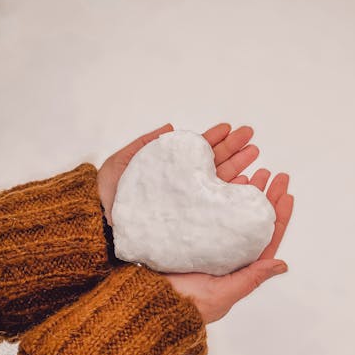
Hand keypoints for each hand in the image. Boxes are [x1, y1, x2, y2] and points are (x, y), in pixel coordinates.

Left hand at [98, 122, 259, 224]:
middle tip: (251, 136)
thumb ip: (145, 145)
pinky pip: (214, 206)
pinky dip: (230, 194)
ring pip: (218, 183)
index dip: (213, 139)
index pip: (196, 152)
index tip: (229, 128)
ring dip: (238, 167)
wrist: (101, 226)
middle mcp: (182, 187)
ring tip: (254, 154)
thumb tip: (170, 127)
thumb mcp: (123, 162)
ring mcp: (188, 204)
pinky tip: (244, 184)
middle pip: (213, 164)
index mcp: (169, 171)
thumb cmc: (108, 197)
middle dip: (234, 149)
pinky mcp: (190, 222)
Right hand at [166, 171, 293, 323]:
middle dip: (267, 196)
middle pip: (254, 219)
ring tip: (257, 172)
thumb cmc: (190, 304)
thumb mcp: (225, 293)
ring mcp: (211, 240)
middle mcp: (228, 250)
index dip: (279, 215)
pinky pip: (212, 207)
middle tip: (276, 176)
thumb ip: (252, 277)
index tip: (286, 194)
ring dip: (247, 191)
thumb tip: (282, 264)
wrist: (153, 300)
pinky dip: (222, 193)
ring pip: (235, 209)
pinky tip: (230, 179)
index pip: (267, 237)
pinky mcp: (192, 232)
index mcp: (241, 265)